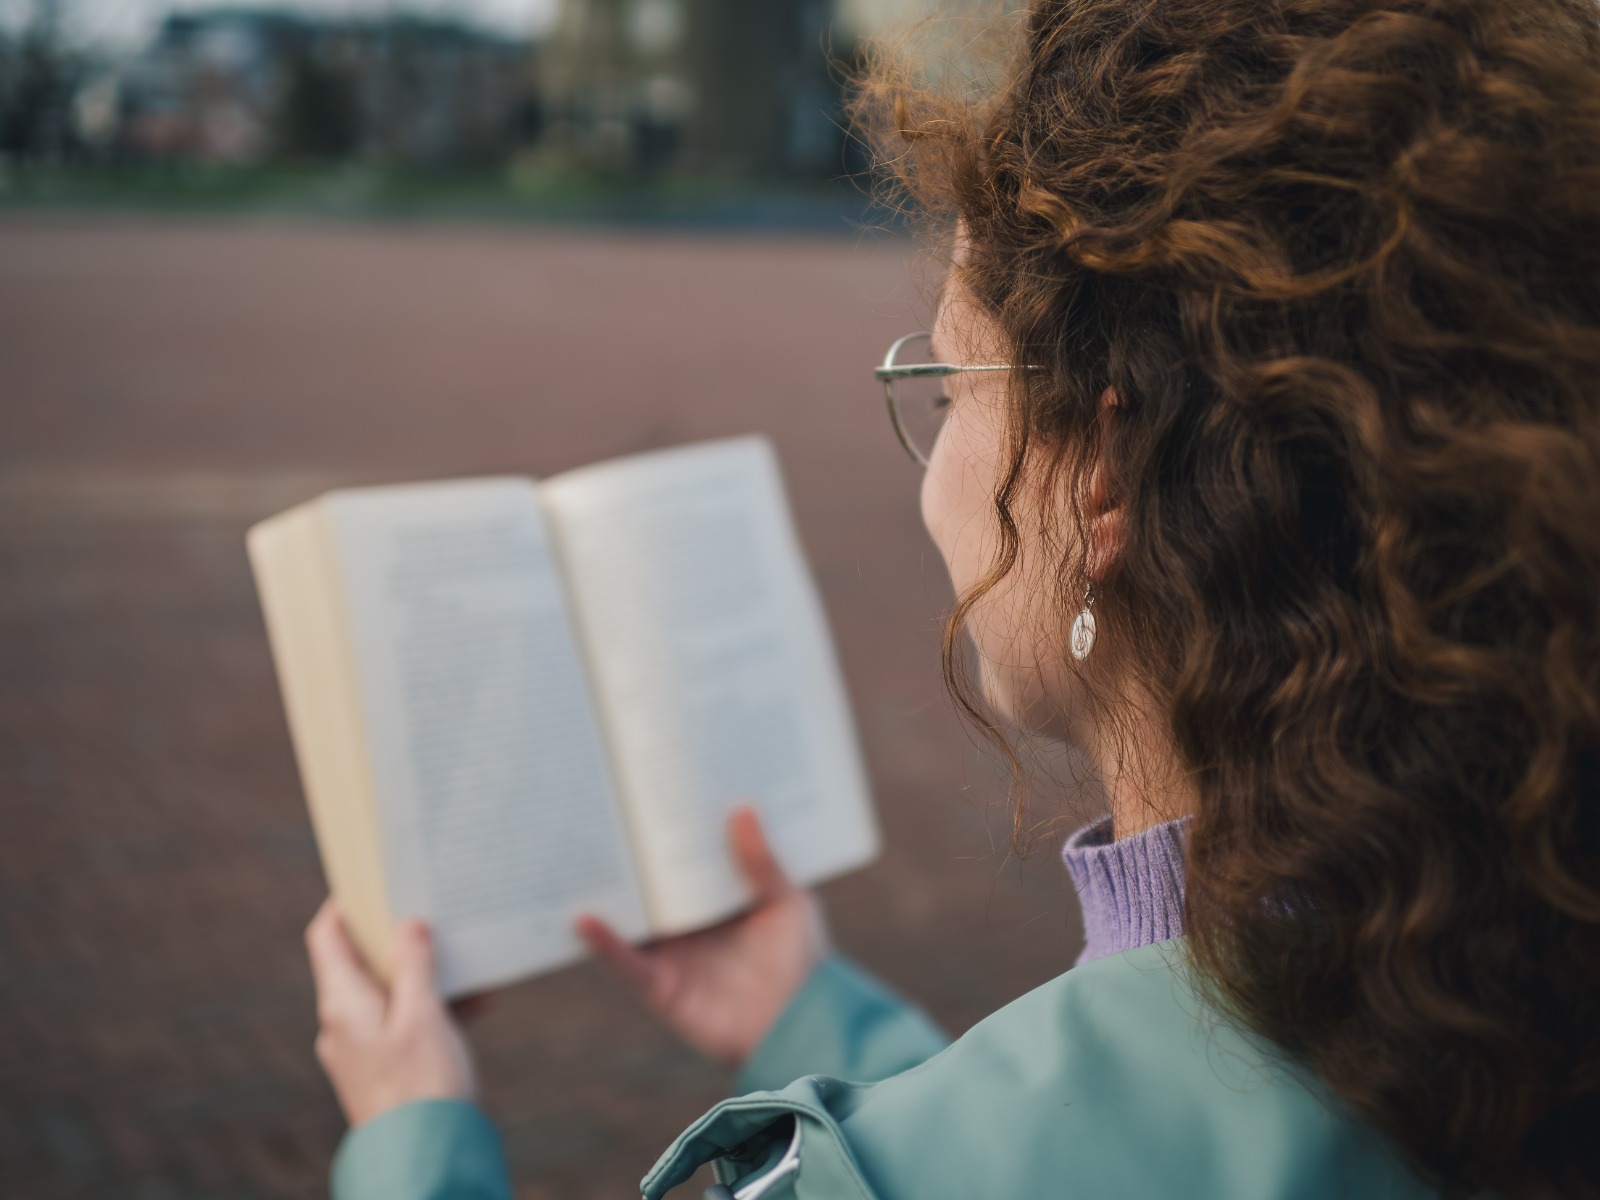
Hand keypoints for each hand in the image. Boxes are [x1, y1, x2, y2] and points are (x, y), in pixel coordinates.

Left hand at [305, 899, 475, 1127]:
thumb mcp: (424, 1013)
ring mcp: (361, 1051)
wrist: (425, 1160)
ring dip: (423, 974)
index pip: (327, 938)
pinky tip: (476, 1004)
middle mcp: (342, 1025)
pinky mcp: (383, 1072)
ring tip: (465, 958)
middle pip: (360, 963)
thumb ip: (414, 963)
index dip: (346, 905)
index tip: (374, 880)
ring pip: (389, 994)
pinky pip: (404, 1024)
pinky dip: (432, 1008)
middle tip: (430, 910)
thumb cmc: (422, 1085)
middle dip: (396, 937)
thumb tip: (406, 924)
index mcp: (342, 1004)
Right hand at [576, 806, 829, 1064]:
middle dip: (629, 851)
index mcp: (718, 896)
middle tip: (604, 807)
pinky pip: (625, 960)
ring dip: (606, 891)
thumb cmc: (803, 962)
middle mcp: (689, 920)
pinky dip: (603, 941)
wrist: (799, 1028)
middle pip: (651, 881)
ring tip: (575, 853)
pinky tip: (585, 917)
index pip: (687, 855)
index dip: (671, 827)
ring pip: (631, 915)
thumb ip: (762, 863)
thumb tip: (742, 807)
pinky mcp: (660, 985)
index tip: (651, 784)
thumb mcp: (788, 904)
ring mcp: (671, 951)